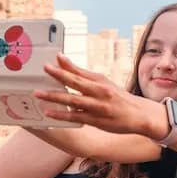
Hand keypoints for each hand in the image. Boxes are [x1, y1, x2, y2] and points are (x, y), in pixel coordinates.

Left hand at [34, 54, 167, 138]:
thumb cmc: (117, 97)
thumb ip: (84, 75)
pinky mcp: (96, 120)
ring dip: (55, 96)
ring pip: (73, 100)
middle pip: (76, 82)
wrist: (138, 114)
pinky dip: (62, 114)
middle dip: (59, 75)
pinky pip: (75, 117)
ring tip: (38, 93)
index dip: (66, 65)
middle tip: (44, 69)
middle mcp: (99, 91)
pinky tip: (49, 112)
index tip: (54, 57)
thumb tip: (65, 63)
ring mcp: (97, 106)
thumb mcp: (104, 83)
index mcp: (100, 81)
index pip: (80, 71)